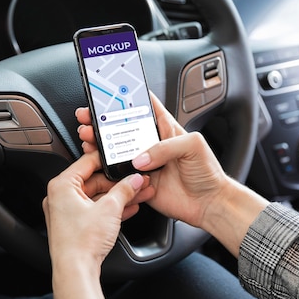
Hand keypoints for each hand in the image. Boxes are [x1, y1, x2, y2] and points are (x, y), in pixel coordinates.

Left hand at [43, 150, 151, 298]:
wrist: (75, 272)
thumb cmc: (81, 242)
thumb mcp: (110, 209)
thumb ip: (125, 189)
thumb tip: (134, 179)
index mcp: (62, 185)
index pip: (87, 162)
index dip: (109, 160)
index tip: (123, 159)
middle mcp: (60, 196)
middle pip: (94, 180)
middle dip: (119, 182)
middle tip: (137, 180)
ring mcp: (66, 212)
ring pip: (97, 197)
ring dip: (119, 196)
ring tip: (139, 193)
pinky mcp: (74, 225)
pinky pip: (95, 210)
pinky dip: (111, 209)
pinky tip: (130, 207)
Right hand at [76, 94, 224, 228]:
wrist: (209, 203)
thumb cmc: (208, 172)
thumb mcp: (193, 146)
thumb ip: (165, 146)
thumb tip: (141, 157)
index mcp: (165, 129)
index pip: (143, 108)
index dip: (126, 99)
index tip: (109, 94)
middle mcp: (152, 145)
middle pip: (122, 128)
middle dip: (103, 121)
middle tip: (89, 118)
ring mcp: (144, 163)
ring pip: (116, 150)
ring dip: (100, 144)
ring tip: (88, 138)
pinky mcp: (139, 182)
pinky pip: (119, 175)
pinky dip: (106, 170)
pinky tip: (98, 164)